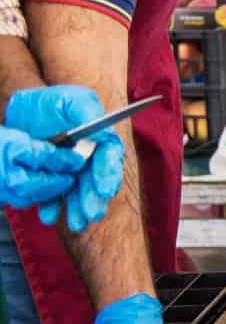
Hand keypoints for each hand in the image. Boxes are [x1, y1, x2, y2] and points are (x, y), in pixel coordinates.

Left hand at [4, 86, 123, 231]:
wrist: (19, 114)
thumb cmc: (48, 103)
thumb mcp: (70, 101)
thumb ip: (88, 112)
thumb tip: (105, 134)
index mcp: (98, 140)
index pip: (109, 158)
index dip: (109, 175)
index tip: (105, 190)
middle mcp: (87, 158)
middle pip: (95, 181)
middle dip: (94, 199)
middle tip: (91, 213)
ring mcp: (68, 171)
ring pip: (76, 193)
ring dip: (76, 209)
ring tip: (76, 223)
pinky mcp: (50, 180)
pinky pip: (51, 196)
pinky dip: (51, 207)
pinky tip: (48, 214)